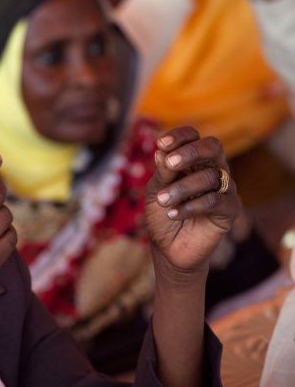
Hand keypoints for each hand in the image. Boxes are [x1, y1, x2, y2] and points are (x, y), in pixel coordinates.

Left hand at [145, 127, 239, 272]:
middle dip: (191, 152)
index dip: (180, 136)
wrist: (169, 250)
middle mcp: (212, 170)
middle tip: (170, 163)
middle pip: (213, 147)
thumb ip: (162, 174)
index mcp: (193, 162)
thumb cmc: (162, 216)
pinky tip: (174, 214)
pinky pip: (216, 201)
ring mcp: (224, 189)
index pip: (194, 137)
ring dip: (182, 188)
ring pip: (211, 177)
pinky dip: (191, 206)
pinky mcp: (230, 210)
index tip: (160, 143)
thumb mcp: (156, 192)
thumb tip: (161, 152)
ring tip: (163, 201)